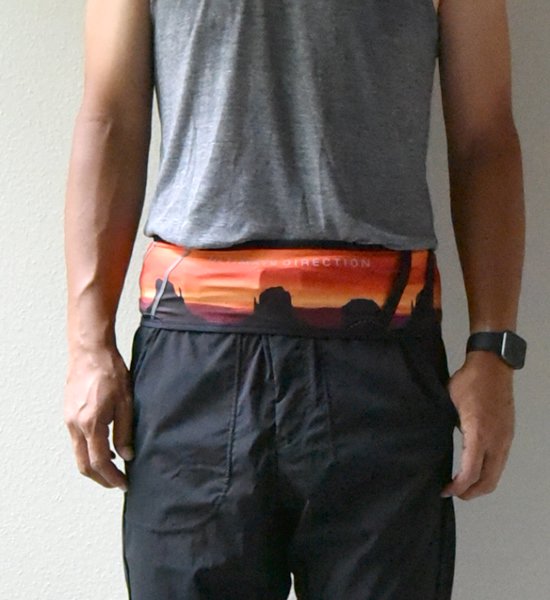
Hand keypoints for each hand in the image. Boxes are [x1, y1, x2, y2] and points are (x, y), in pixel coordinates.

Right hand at [64, 344, 133, 490]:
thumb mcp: (126, 403)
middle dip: (101, 478)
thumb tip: (127, 456)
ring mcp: (68, 420)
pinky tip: (105, 446)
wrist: (90, 352)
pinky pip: (76, 441)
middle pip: (83, 464)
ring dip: (94, 465)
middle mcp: (75, 425)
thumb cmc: (111, 372)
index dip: (112, 477)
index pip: (99, 462)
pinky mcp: (68, 414)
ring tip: (114, 467)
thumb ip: (125, 432)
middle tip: (117, 483)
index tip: (124, 484)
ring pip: (78, 454)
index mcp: (91, 423)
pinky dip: (89, 450)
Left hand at [441, 350, 514, 500]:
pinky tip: (473, 468)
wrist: (493, 367)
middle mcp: (497, 441)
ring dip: (480, 484)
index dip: (457, 487)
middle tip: (452, 492)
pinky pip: (500, 463)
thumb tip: (433, 444)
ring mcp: (505, 439)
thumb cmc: (468, 382)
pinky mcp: (508, 435)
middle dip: (470, 492)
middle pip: (488, 481)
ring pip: (496, 474)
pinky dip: (488, 472)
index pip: (471, 472)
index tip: (444, 490)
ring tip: (461, 484)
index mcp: (479, 434)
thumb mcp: (447, 403)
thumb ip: (444, 426)